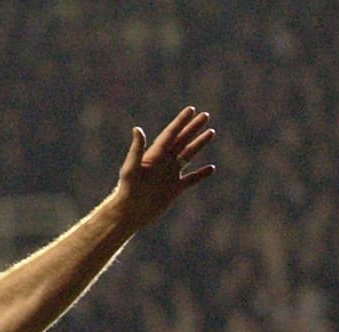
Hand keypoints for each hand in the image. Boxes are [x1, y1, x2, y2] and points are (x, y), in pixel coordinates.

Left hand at [113, 106, 215, 228]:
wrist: (128, 214)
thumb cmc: (127, 191)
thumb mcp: (131, 169)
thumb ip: (136, 149)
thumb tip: (137, 129)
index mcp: (154, 156)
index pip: (170, 134)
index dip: (180, 122)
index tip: (191, 110)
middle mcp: (163, 163)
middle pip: (181, 141)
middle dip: (193, 128)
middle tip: (205, 115)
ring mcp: (169, 175)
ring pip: (187, 156)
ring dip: (198, 144)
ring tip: (211, 132)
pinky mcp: (173, 190)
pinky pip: (191, 179)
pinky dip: (201, 174)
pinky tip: (211, 168)